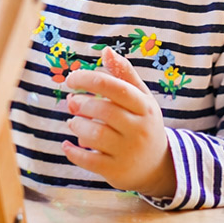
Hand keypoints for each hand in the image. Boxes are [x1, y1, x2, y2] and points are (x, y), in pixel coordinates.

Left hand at [62, 47, 176, 199]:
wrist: (156, 166)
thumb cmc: (142, 124)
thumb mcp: (141, 98)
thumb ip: (124, 74)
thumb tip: (106, 51)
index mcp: (144, 106)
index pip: (115, 87)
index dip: (88, 79)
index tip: (71, 79)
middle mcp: (139, 129)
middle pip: (104, 110)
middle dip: (81, 104)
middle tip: (72, 102)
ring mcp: (128, 152)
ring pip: (95, 135)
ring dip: (77, 126)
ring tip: (74, 122)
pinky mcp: (116, 171)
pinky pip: (89, 160)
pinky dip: (73, 152)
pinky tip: (67, 145)